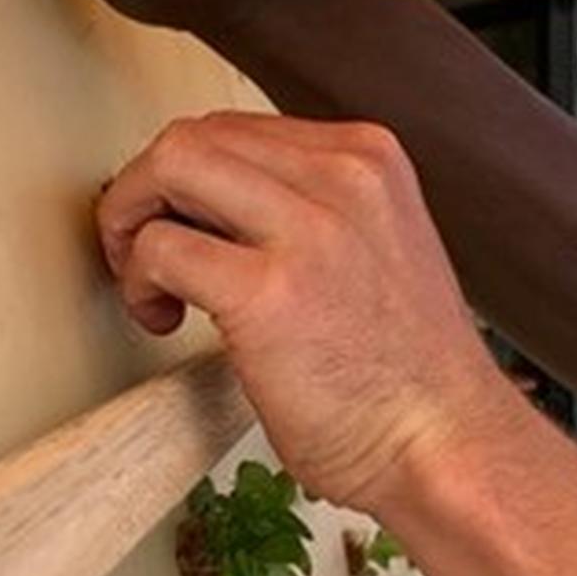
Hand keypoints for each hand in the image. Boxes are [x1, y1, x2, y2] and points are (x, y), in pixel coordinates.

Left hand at [93, 112, 525, 513]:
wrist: (445, 447)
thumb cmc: (403, 376)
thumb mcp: (373, 249)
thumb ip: (307, 211)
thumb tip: (210, 203)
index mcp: (369, 160)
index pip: (237, 128)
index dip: (185, 179)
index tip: (177, 225)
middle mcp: (343, 176)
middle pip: (194, 137)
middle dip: (145, 192)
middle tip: (143, 253)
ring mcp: (309, 229)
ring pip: (168, 166)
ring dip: (131, 225)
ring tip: (151, 286)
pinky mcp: (268, 291)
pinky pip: (160, 248)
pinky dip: (138, 282)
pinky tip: (163, 319)